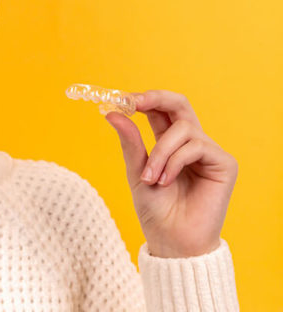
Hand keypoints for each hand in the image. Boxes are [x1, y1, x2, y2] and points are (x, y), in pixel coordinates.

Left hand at [105, 89, 237, 257]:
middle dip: (156, 98)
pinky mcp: (224, 163)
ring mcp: (208, 152)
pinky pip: (196, 146)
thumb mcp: (136, 171)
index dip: (144, 99)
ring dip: (161, 152)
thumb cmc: (155, 210)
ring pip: (183, 128)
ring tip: (151, 179)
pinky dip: (175, 161)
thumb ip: (130, 142)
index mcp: (168, 142)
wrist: (171, 240)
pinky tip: (166, 181)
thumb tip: (113, 113)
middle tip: (134, 102)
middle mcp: (190, 143)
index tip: (122, 98)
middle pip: (179, 104)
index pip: (160, 109)